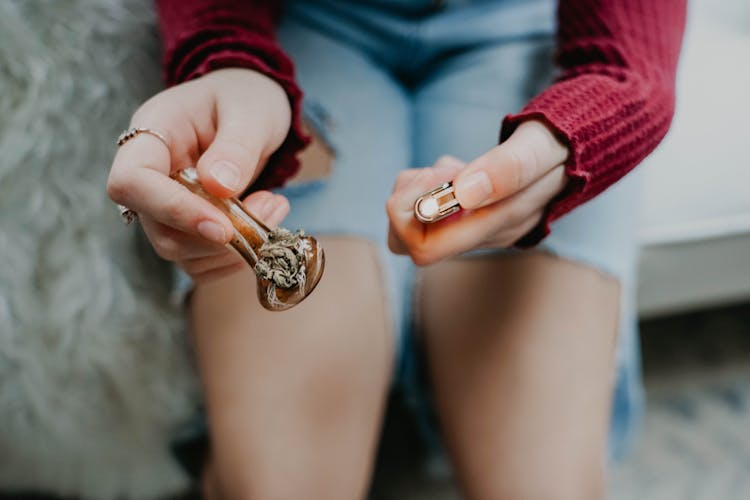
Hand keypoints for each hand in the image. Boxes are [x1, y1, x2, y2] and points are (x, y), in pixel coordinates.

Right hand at [107, 68, 291, 282]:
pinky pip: (201, 259)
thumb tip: (218, 186)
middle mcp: (150, 174)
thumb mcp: (251, 111)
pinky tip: (266, 222)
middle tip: (271, 208)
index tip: (224, 226)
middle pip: (158, 228)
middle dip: (218, 235)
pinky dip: (235, 255)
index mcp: (151, 134)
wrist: (251, 106)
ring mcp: (164, 203)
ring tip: (275, 208)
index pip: (131, 182)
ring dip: (233, 247)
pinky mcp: (186, 225)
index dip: (172, 210)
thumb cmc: (246, 97)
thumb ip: (236, 147)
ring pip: (180, 250)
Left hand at [387, 120, 568, 265]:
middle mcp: (480, 237)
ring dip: (415, 190)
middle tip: (441, 169)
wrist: (585, 148)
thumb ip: (509, 168)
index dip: (413, 212)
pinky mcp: (468, 217)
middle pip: (405, 241)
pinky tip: (457, 169)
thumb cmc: (564, 144)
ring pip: (409, 225)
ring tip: (451, 166)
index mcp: (496, 229)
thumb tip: (462, 194)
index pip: (423, 248)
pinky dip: (426, 183)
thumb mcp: (542, 146)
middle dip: (408, 199)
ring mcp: (472, 229)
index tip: (437, 175)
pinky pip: (423, 208)